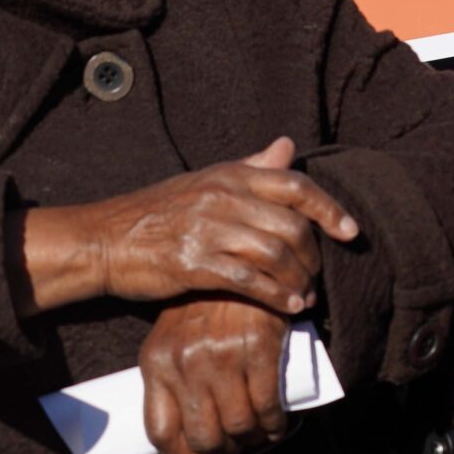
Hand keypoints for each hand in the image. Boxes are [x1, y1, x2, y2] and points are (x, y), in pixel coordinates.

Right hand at [25, 138, 357, 315]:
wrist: (104, 240)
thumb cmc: (158, 212)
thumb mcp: (205, 180)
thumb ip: (251, 167)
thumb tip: (287, 146)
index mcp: (231, 174)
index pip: (296, 185)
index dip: (329, 209)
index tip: (350, 232)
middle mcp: (224, 197)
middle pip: (292, 225)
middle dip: (314, 255)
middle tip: (318, 276)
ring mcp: (208, 230)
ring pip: (275, 254)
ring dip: (298, 280)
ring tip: (305, 296)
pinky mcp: (194, 264)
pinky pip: (249, 281)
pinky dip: (275, 297)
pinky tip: (288, 308)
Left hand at [142, 298, 291, 453]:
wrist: (245, 258)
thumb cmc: (208, 304)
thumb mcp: (175, 338)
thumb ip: (171, 379)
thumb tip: (185, 434)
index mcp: (157, 361)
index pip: (162, 430)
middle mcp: (186, 361)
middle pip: (202, 435)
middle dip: (223, 451)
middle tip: (236, 448)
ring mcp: (223, 354)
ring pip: (237, 425)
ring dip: (251, 441)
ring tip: (259, 437)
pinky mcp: (260, 345)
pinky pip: (266, 404)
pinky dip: (273, 424)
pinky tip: (276, 425)